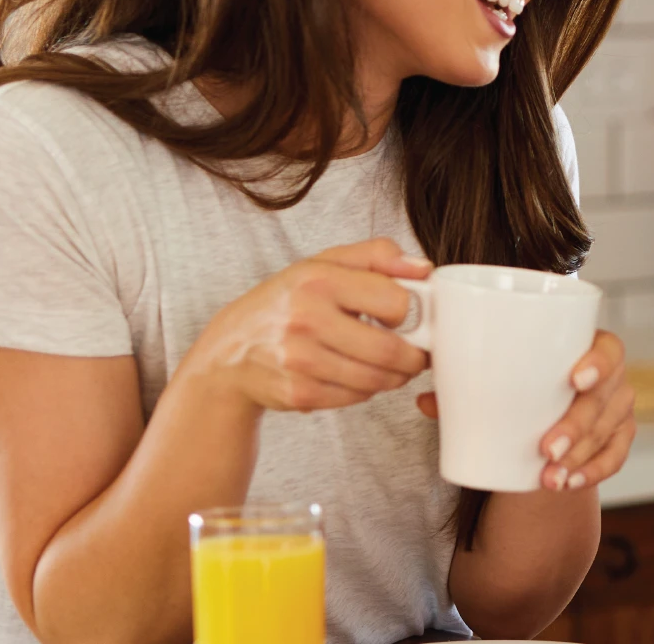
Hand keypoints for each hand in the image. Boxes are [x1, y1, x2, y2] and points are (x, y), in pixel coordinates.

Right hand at [183, 238, 433, 411]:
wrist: (229, 352)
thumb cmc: (286, 303)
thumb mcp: (324, 265)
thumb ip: (377, 256)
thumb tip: (423, 268)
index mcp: (317, 280)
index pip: (396, 302)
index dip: (412, 312)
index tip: (409, 317)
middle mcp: (305, 319)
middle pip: (390, 350)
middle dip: (413, 357)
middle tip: (415, 353)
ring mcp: (299, 360)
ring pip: (377, 379)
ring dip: (394, 376)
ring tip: (389, 364)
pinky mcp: (298, 393)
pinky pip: (356, 397)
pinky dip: (365, 390)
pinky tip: (355, 374)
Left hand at [415, 329, 632, 491]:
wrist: (542, 409)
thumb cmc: (521, 381)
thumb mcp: (496, 377)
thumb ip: (463, 383)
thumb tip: (423, 400)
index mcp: (587, 346)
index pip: (608, 348)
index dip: (598, 362)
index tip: (575, 379)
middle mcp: (611, 378)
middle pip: (605, 399)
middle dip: (577, 425)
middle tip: (546, 448)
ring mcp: (617, 410)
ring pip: (608, 433)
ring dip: (580, 457)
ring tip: (550, 477)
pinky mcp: (617, 439)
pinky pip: (614, 459)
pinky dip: (593, 472)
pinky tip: (570, 482)